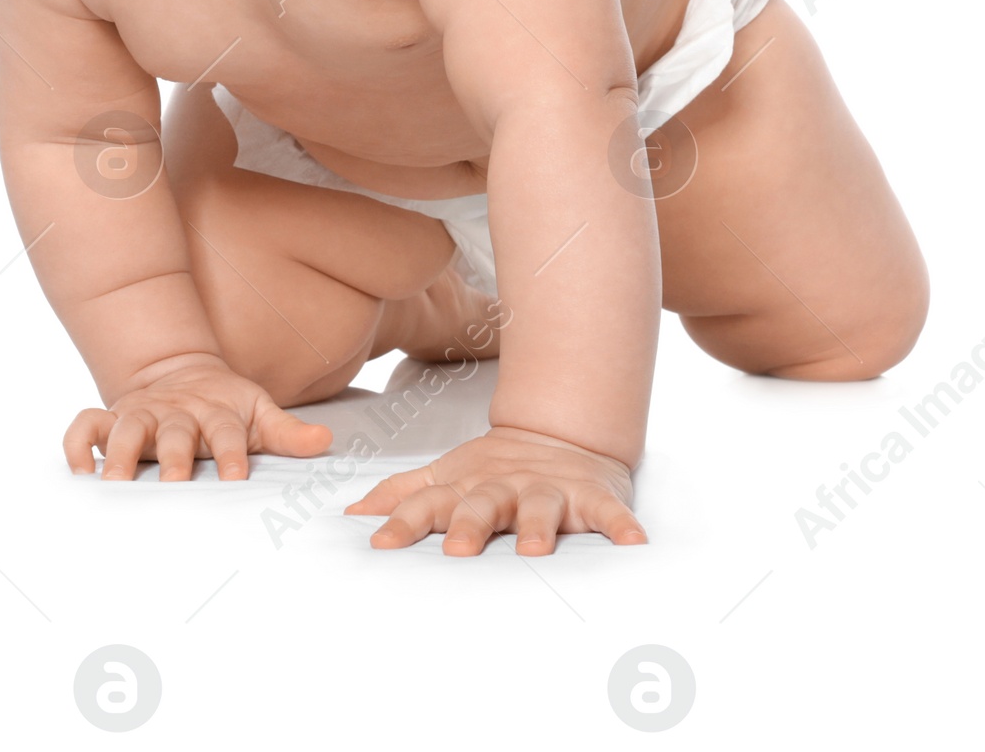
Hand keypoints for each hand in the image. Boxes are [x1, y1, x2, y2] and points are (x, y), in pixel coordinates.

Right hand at [64, 353, 332, 481]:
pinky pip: (85, 425)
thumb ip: (288, 432)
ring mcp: (141, 414)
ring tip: (112, 483)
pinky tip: (78, 471)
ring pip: (125, 427)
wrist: (181, 371)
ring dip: (118, 452)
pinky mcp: (111, 417)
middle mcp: (176, 413)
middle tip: (172, 482)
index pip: (226, 434)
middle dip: (172, 456)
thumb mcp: (259, 412)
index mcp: (215, 413)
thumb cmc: (225, 406)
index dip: (232, 454)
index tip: (235, 478)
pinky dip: (77, 444)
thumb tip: (324, 442)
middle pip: (174, 432)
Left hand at [344, 424, 646, 554]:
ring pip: (541, 508)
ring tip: (536, 548)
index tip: (381, 544)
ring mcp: (548, 490)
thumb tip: (351, 513)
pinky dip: (621, 526)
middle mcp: (505, 487)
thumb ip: (403, 496)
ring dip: (539, 526)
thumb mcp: (447, 477)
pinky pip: (609, 514)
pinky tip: (633, 544)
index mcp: (467, 487)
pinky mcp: (591, 497)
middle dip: (469, 525)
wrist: (561, 436)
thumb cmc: (495, 470)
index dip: (404, 522)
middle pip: (482, 505)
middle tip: (456, 549)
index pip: (430, 503)